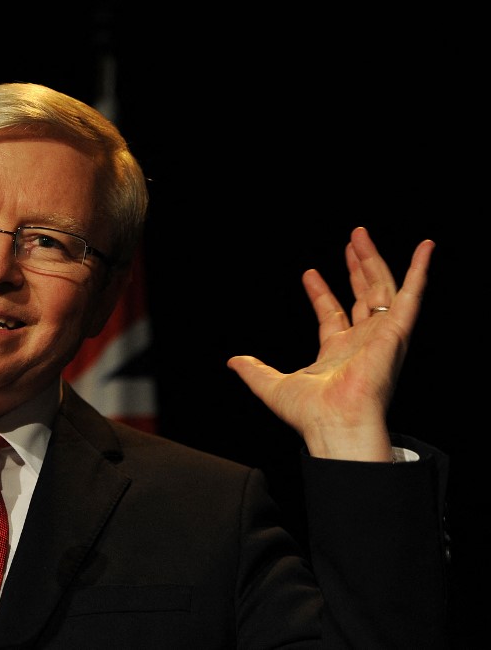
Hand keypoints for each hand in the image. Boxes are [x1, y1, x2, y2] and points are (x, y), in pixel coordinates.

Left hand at [227, 227, 434, 460]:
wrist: (336, 422)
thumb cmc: (311, 413)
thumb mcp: (272, 386)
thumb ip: (254, 371)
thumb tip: (233, 362)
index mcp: (337, 353)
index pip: (331, 314)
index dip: (320, 292)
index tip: (309, 273)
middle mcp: (363, 342)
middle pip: (362, 295)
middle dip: (356, 267)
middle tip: (350, 241)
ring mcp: (382, 335)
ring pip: (382, 288)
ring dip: (373, 260)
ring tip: (361, 235)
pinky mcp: (396, 331)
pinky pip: (412, 294)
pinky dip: (420, 270)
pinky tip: (425, 247)